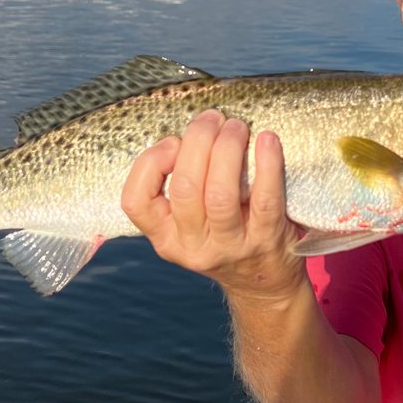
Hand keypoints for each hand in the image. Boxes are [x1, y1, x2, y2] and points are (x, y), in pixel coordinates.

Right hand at [120, 109, 306, 301]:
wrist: (264, 285)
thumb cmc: (224, 237)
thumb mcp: (190, 224)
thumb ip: (182, 187)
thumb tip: (192, 134)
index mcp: (166, 238)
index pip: (135, 201)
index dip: (151, 163)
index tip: (173, 143)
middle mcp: (193, 246)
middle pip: (186, 187)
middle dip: (198, 141)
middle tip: (213, 118)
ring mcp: (230, 246)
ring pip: (220, 193)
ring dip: (228, 149)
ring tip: (236, 126)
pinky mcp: (266, 240)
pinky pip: (265, 198)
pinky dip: (267, 164)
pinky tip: (268, 140)